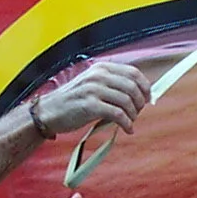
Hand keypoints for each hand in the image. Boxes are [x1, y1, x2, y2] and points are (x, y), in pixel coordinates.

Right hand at [36, 62, 150, 135]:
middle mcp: (98, 76)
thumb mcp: (92, 85)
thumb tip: (138, 95)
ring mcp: (94, 90)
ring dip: (133, 115)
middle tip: (137, 113)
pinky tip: (127, 129)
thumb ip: (112, 85)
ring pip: (127, 101)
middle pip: (133, 87)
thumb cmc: (73, 101)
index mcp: (101, 68)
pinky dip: (126, 123)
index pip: (133, 72)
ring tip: (130, 122)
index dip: (145, 86)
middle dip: (140, 102)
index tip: (147, 98)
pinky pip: (118, 115)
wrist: (49, 112)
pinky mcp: (90, 106)